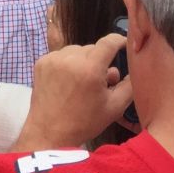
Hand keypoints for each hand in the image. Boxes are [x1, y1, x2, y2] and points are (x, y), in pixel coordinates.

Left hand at [13, 33, 134, 150]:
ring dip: (84, 60)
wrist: (50, 132)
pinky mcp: (41, 62)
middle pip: (93, 48)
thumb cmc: (85, 122)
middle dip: (100, 60)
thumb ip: (129, 85)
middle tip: (103, 80)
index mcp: (90, 68)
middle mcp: (70, 59)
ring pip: (76, 50)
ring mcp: (52, 59)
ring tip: (84, 82)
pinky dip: (68, 63)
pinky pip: (61, 55)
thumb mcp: (115, 107)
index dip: (119, 40)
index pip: (108, 42)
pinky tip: (69, 81)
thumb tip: (132, 69)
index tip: (124, 44)